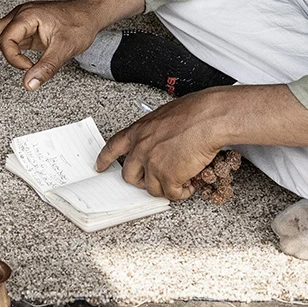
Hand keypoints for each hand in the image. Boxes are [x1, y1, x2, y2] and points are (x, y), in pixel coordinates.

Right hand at [0, 0, 102, 90]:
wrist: (89, 13)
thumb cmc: (78, 25)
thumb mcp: (66, 47)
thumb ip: (46, 67)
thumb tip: (29, 84)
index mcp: (26, 17)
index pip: (6, 41)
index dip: (14, 59)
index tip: (29, 68)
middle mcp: (18, 17)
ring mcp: (18, 23)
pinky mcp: (22, 30)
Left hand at [95, 90, 228, 201]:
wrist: (209, 118)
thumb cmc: (194, 112)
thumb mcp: (164, 117)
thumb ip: (155, 133)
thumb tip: (161, 143)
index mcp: (139, 131)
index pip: (113, 147)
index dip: (105, 159)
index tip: (99, 167)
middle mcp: (141, 148)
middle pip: (129, 175)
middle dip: (141, 181)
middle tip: (154, 181)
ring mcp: (153, 164)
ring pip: (152, 188)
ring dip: (166, 188)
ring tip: (181, 181)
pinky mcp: (168, 177)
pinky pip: (171, 194)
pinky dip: (182, 193)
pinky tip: (190, 185)